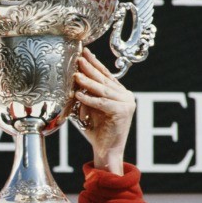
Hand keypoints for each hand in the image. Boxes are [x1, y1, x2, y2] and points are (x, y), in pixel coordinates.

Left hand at [73, 48, 135, 174]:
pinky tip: (78, 95)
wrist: (106, 150)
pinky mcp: (123, 112)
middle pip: (104, 79)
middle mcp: (125, 95)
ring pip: (103, 90)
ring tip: (75, 75)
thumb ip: (87, 94)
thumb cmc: (96, 130)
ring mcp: (126, 103)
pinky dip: (89, 99)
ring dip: (87, 82)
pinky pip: (102, 103)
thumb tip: (75, 78)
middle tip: (79, 58)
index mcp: (119, 92)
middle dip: (90, 68)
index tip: (84, 52)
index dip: (95, 63)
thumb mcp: (90, 107)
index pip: (106, 74)